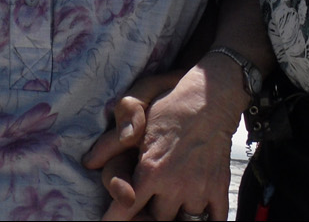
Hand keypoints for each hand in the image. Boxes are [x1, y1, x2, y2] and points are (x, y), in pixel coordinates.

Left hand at [85, 58, 245, 220]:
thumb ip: (111, 143)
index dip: (116, 219)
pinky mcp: (219, 188)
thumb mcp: (136, 120)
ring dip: (177, 217)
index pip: (127, 209)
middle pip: (157, 219)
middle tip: (145, 210)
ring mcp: (199, 189)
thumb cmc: (170, 107)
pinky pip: (216, 219)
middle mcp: (174, 184)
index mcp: (151, 169)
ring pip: (185, 221)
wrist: (209, 98)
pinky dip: (207, 220)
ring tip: (170, 208)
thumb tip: (89, 162)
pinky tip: (196, 213)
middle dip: (148, 217)